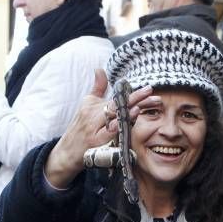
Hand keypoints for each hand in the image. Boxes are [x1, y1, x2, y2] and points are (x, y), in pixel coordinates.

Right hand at [45, 69, 154, 188]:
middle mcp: (95, 116)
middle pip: (118, 106)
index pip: (118, 98)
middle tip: (155, 98)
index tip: (150, 89)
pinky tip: (125, 124)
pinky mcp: (94, 143)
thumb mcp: (87, 105)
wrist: (67, 152)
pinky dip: (116, 128)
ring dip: (127, 114)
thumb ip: (97, 88)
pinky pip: (107, 135)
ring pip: (113, 119)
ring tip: (140, 108)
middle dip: (137, 101)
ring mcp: (95, 130)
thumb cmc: (80, 127)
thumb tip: (100, 69)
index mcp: (94, 105)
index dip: (134, 94)